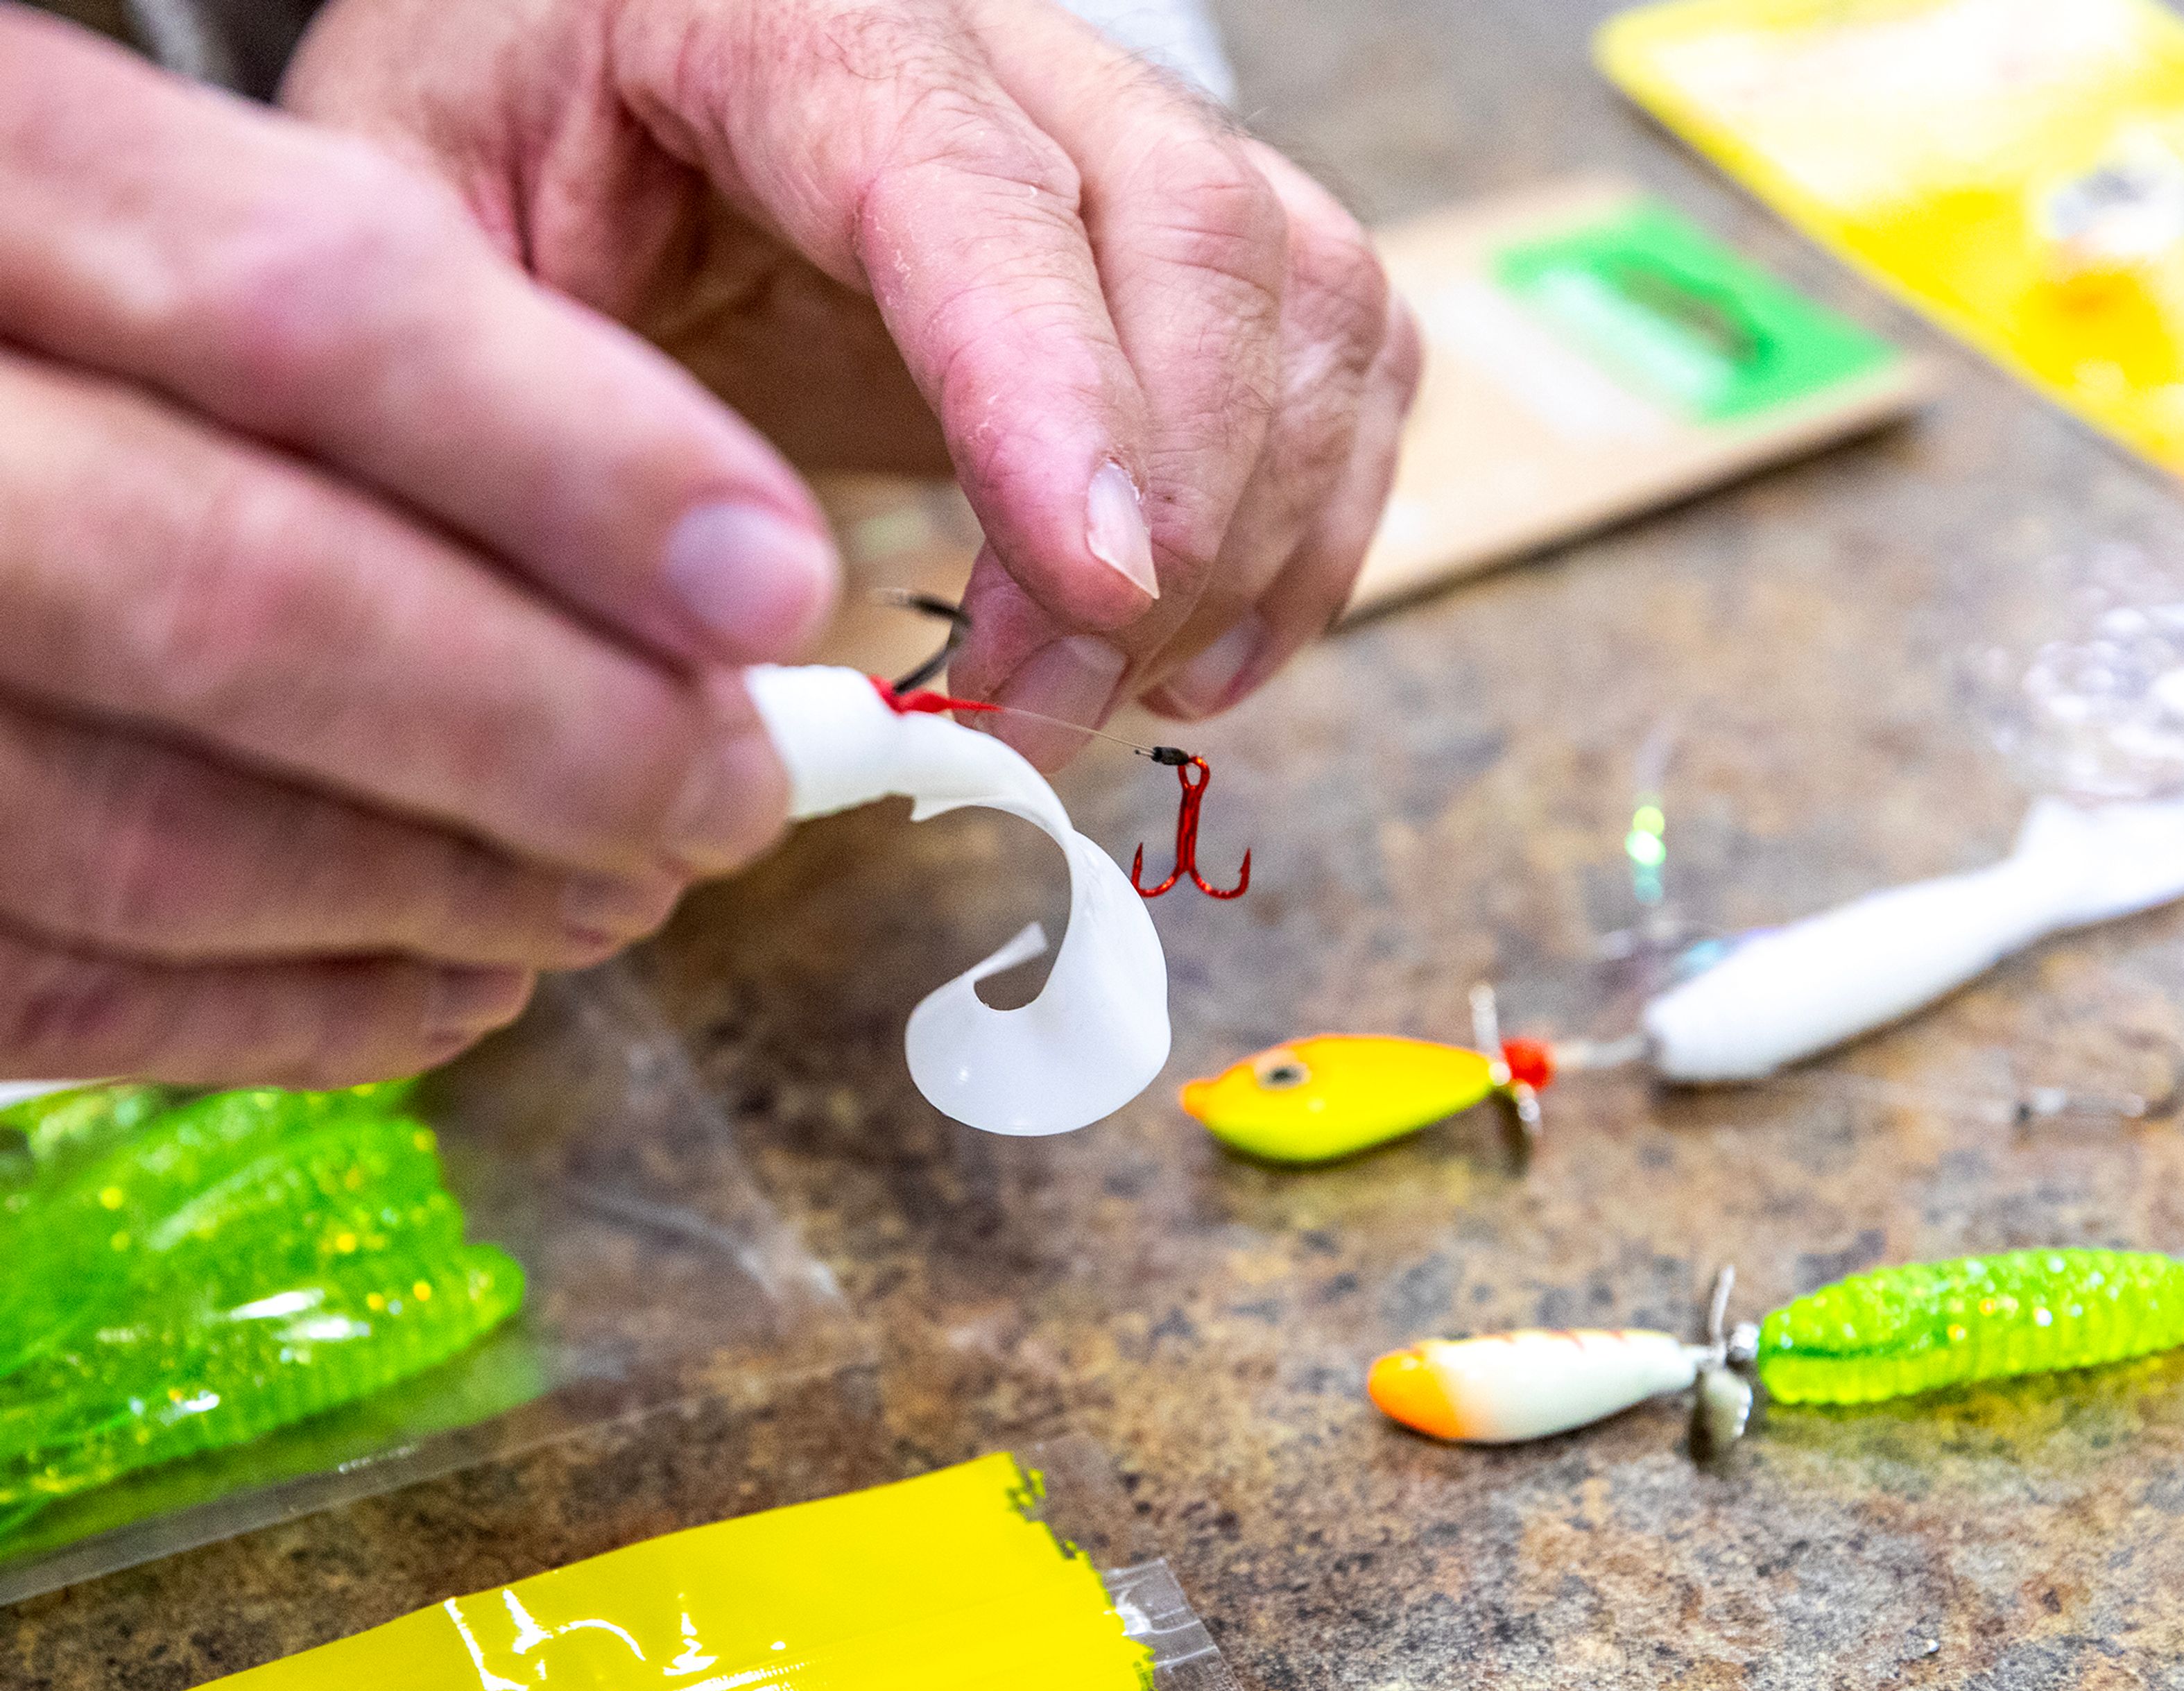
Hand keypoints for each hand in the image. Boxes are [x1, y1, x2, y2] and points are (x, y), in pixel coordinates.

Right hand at [0, 10, 839, 1085]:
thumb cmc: (65, 329)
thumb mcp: (176, 227)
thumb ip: (390, 342)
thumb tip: (716, 559)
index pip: (307, 308)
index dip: (582, 466)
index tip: (771, 580)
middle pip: (244, 597)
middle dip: (556, 728)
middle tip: (729, 791)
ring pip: (163, 836)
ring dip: (462, 887)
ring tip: (630, 884)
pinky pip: (73, 988)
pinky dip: (312, 1004)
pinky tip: (467, 976)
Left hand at [284, 0, 1421, 770]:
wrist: (601, 95)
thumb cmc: (509, 158)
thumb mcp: (413, 232)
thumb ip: (510, 397)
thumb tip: (713, 628)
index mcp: (781, 12)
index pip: (968, 187)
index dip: (1054, 389)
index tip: (1093, 580)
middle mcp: (993, 42)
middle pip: (1192, 233)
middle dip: (1170, 509)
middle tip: (1053, 706)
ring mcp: (1117, 124)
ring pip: (1303, 291)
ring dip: (1253, 534)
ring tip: (1118, 694)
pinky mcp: (1193, 223)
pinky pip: (1348, 345)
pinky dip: (1318, 517)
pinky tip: (1208, 643)